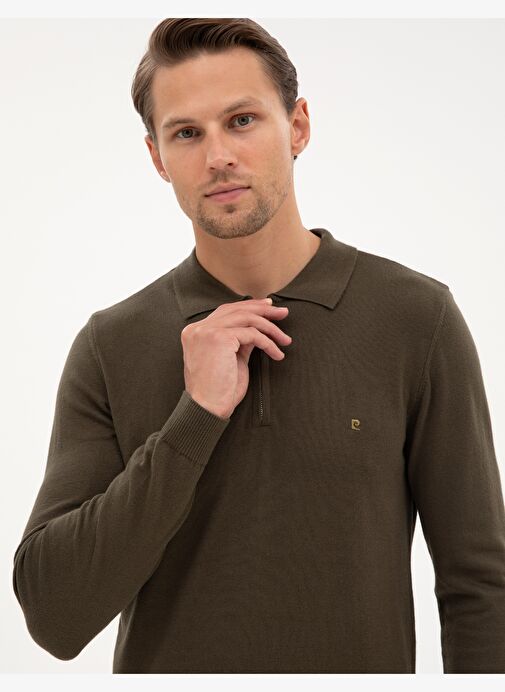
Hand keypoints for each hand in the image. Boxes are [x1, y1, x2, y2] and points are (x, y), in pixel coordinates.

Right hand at [181, 298, 291, 418]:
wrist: (207, 409)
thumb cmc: (218, 391)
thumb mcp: (230, 360)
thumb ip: (239, 342)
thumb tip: (257, 329)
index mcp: (195, 332)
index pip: (225, 311)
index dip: (248, 307)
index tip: (267, 307)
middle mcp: (198, 328)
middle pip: (236, 309)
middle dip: (263, 309)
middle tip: (283, 313)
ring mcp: (207, 331)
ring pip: (246, 318)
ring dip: (270, 327)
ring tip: (285, 339)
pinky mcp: (219, 338)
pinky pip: (252, 334)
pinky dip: (268, 343)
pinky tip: (277, 354)